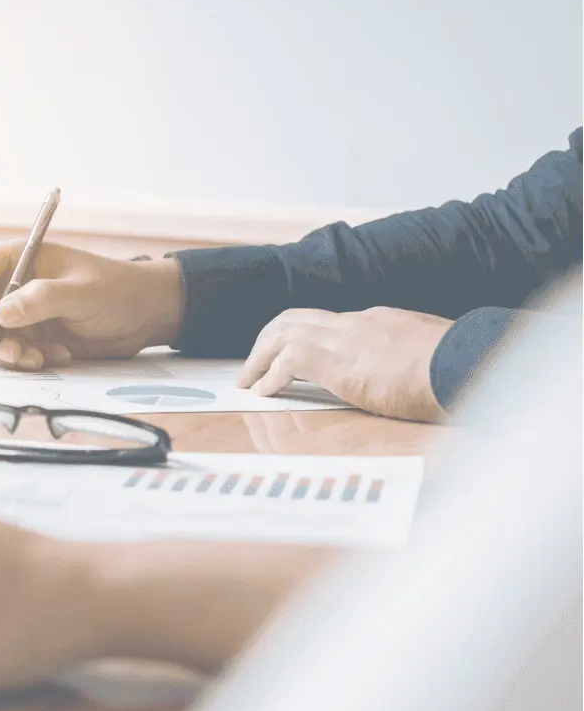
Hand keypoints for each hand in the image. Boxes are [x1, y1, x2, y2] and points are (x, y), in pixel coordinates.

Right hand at [0, 242, 184, 370]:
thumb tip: (0, 315)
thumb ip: (42, 299)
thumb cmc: (118, 290)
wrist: (145, 315)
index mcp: (20, 260)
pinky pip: (12, 354)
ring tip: (40, 359)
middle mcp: (13, 285)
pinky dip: (26, 361)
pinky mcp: (32, 337)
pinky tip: (56, 356)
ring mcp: (21, 313)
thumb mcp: (82, 293)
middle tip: (15, 354)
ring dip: (8, 354)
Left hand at [237, 307, 452, 421]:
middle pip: (295, 318)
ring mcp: (341, 337)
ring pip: (281, 333)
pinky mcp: (332, 359)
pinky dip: (269, 376)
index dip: (306, 337)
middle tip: (255, 362)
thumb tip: (420, 370)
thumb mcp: (433, 353)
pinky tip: (263, 392)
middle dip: (269, 338)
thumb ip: (413, 355)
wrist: (462, 362)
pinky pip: (285, 362)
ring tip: (248, 379)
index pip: (330, 323)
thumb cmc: (458, 365)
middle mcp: (354, 322)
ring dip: (259, 356)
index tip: (294, 354)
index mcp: (378, 320)